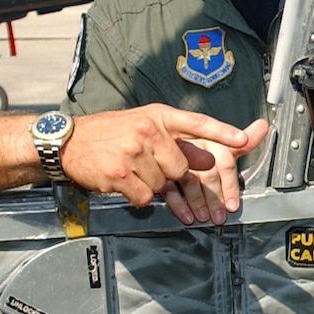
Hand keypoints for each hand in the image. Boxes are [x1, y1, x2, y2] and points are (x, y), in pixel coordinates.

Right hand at [60, 106, 267, 224]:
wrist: (70, 142)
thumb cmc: (110, 134)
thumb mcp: (145, 127)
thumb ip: (177, 142)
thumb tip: (208, 160)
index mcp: (158, 116)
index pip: (197, 123)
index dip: (221, 132)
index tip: (243, 139)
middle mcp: (148, 130)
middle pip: (181, 167)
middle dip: (168, 174)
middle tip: (147, 166)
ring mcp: (133, 152)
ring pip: (162, 184)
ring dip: (150, 185)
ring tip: (131, 170)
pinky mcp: (120, 173)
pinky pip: (144, 197)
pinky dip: (136, 196)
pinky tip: (122, 181)